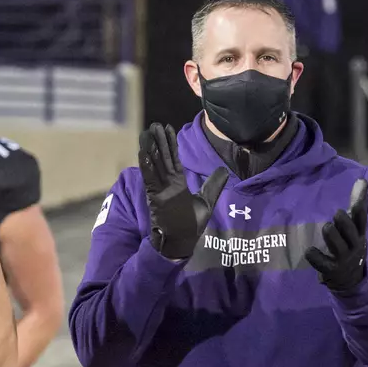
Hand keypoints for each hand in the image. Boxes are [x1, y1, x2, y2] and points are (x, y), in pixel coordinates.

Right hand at [139, 123, 226, 259]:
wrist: (182, 241)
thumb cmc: (191, 225)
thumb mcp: (206, 201)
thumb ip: (213, 185)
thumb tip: (223, 169)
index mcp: (178, 183)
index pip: (173, 158)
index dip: (171, 144)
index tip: (168, 129)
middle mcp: (167, 183)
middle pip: (163, 158)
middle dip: (159, 141)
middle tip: (154, 124)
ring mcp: (160, 189)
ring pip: (155, 165)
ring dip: (151, 149)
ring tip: (147, 133)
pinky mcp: (155, 197)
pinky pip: (150, 179)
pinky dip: (147, 166)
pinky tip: (144, 153)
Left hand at [305, 179, 367, 292]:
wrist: (352, 279)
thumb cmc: (351, 245)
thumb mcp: (357, 227)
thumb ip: (357, 204)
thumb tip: (361, 179)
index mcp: (360, 233)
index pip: (361, 219)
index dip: (359, 207)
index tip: (356, 199)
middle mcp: (354, 246)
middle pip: (351, 232)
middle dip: (344, 223)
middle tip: (336, 214)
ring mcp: (343, 259)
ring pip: (338, 246)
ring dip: (332, 235)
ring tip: (326, 227)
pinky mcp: (331, 270)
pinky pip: (322, 263)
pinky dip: (315, 256)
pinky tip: (309, 250)